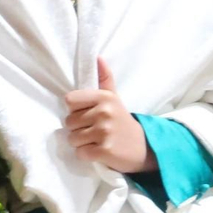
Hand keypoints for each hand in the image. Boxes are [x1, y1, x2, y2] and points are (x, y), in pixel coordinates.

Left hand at [63, 58, 152, 173]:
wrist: (144, 147)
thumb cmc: (122, 121)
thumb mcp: (115, 98)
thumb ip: (105, 79)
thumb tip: (98, 57)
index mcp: (105, 97)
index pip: (70, 100)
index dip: (75, 110)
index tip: (88, 115)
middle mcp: (104, 112)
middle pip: (69, 122)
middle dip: (78, 129)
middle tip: (94, 130)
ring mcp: (105, 132)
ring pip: (72, 138)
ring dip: (81, 143)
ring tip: (96, 141)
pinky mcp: (104, 151)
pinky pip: (80, 153)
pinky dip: (86, 155)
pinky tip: (99, 151)